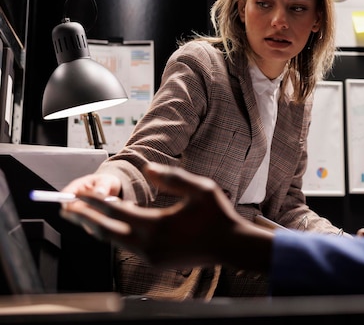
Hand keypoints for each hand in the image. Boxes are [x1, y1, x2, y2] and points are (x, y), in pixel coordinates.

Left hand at [60, 162, 273, 271]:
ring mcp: (151, 257)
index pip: (115, 211)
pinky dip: (116, 235)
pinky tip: (112, 227)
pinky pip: (129, 247)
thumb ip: (172, 177)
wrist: (231, 247)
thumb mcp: (200, 188)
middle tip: (66, 209)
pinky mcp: (156, 262)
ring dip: (98, 228)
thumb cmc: (218, 216)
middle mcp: (149, 244)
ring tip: (84, 218)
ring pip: (115, 241)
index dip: (94, 201)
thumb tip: (148, 167)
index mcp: (157, 225)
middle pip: (106, 230)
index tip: (77, 194)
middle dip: (84, 218)